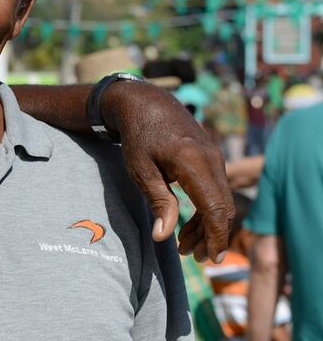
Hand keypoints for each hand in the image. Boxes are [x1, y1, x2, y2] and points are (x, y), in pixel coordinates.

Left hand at [103, 80, 233, 262]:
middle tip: (192, 257)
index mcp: (194, 162)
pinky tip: (189, 226)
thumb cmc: (138, 137)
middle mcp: (211, 159)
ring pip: (222, 200)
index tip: (210, 258)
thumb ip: (158, 202)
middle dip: (212, 236)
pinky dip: (207, 210)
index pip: (216, 208)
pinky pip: (216, 190)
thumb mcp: (141, 170)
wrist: (145, 103)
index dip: (216, 237)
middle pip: (224, 208)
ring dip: (208, 226)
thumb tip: (163, 237)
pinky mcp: (212, 158)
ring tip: (186, 247)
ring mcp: (215, 157)